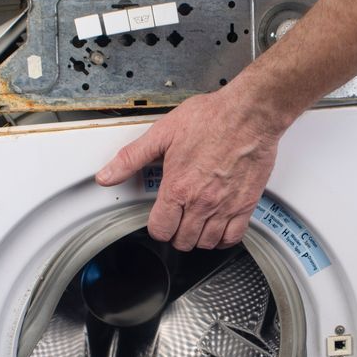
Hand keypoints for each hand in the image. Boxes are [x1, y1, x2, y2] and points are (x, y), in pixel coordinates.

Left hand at [95, 90, 283, 250]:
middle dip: (176, 234)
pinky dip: (224, 239)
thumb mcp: (162, 133)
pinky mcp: (246, 205)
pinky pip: (233, 237)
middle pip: (182, 241)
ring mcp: (224, 206)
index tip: (160, 219)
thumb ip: (132, 158)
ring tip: (195, 225)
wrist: (249, 114)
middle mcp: (201, 202)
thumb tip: (106, 175)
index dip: (157, 227)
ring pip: (206, 243)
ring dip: (198, 238)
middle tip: (177, 222)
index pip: (160, 229)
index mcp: (178, 188)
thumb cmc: (211, 118)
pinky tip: (219, 229)